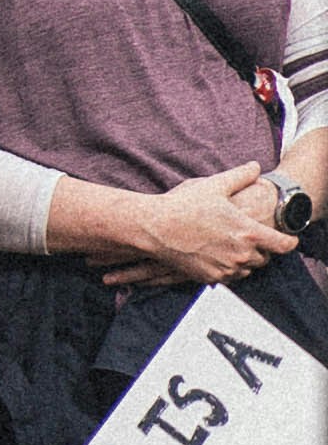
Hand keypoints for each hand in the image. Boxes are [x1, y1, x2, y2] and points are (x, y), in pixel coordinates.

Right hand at [126, 168, 292, 284]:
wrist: (155, 228)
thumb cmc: (184, 206)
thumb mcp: (215, 186)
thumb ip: (240, 176)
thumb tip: (255, 167)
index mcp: (248, 232)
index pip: (283, 244)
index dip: (289, 241)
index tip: (289, 239)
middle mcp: (241, 254)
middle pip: (266, 259)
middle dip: (262, 250)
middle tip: (253, 239)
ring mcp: (226, 268)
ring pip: (248, 270)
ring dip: (246, 260)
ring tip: (235, 246)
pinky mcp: (210, 277)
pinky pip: (230, 277)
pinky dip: (229, 268)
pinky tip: (220, 255)